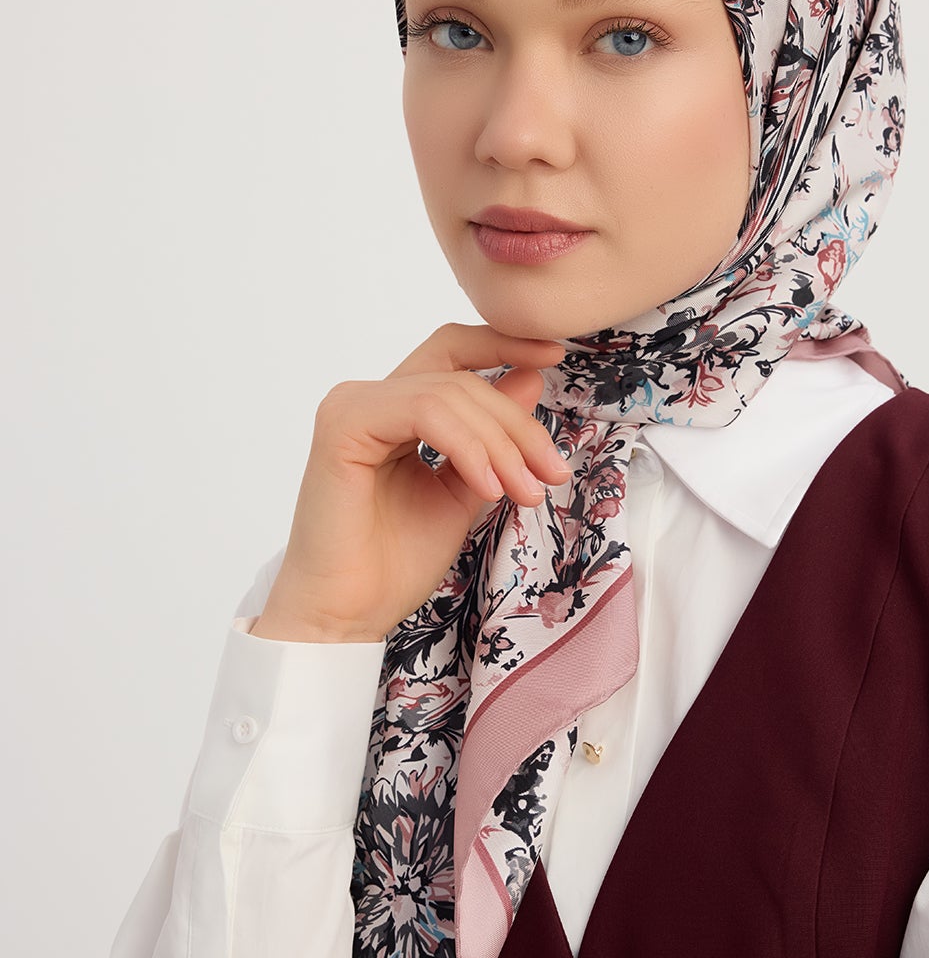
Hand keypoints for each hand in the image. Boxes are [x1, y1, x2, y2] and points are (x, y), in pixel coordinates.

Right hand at [253, 322, 571, 643]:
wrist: (349, 613)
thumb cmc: (394, 563)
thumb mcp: (465, 491)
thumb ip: (492, 440)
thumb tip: (530, 378)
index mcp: (393, 410)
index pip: (453, 352)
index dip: (503, 344)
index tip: (555, 355)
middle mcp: (369, 399)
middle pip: (463, 378)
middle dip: (518, 426)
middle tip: (551, 474)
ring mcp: (352, 407)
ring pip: (450, 394)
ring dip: (501, 444)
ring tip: (524, 492)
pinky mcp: (343, 425)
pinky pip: (425, 412)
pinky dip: (468, 447)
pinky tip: (488, 487)